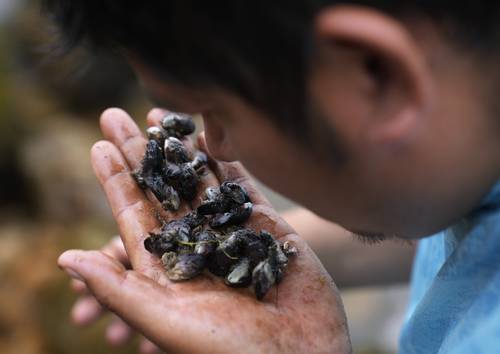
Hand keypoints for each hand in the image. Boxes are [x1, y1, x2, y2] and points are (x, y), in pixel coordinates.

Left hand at [58, 108, 351, 352]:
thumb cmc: (227, 350)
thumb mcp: (164, 321)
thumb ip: (118, 288)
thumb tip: (63, 259)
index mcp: (166, 268)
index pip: (132, 214)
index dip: (114, 180)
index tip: (97, 146)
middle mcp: (195, 246)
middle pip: (160, 190)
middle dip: (137, 153)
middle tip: (114, 114)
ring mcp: (230, 234)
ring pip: (199, 182)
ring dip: (177, 149)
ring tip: (157, 113)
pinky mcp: (264, 228)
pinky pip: (241, 187)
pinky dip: (226, 160)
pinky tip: (209, 134)